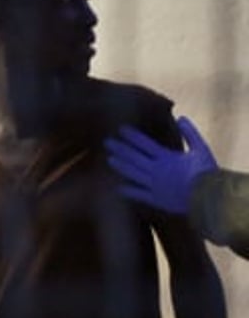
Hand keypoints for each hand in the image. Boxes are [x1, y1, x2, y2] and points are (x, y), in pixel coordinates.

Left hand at [104, 116, 218, 213]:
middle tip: (107, 142)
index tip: (120, 129)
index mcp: (167, 157)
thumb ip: (190, 133)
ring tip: (110, 159)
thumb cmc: (207, 172)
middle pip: (134, 158)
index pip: (145, 144)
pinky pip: (139, 194)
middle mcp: (156, 170)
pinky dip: (128, 191)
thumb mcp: (201, 149)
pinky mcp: (156, 199)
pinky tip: (118, 188)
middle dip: (120, 149)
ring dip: (120, 166)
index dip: (131, 136)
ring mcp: (154, 185)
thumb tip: (181, 117)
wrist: (209, 197)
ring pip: (133, 174)